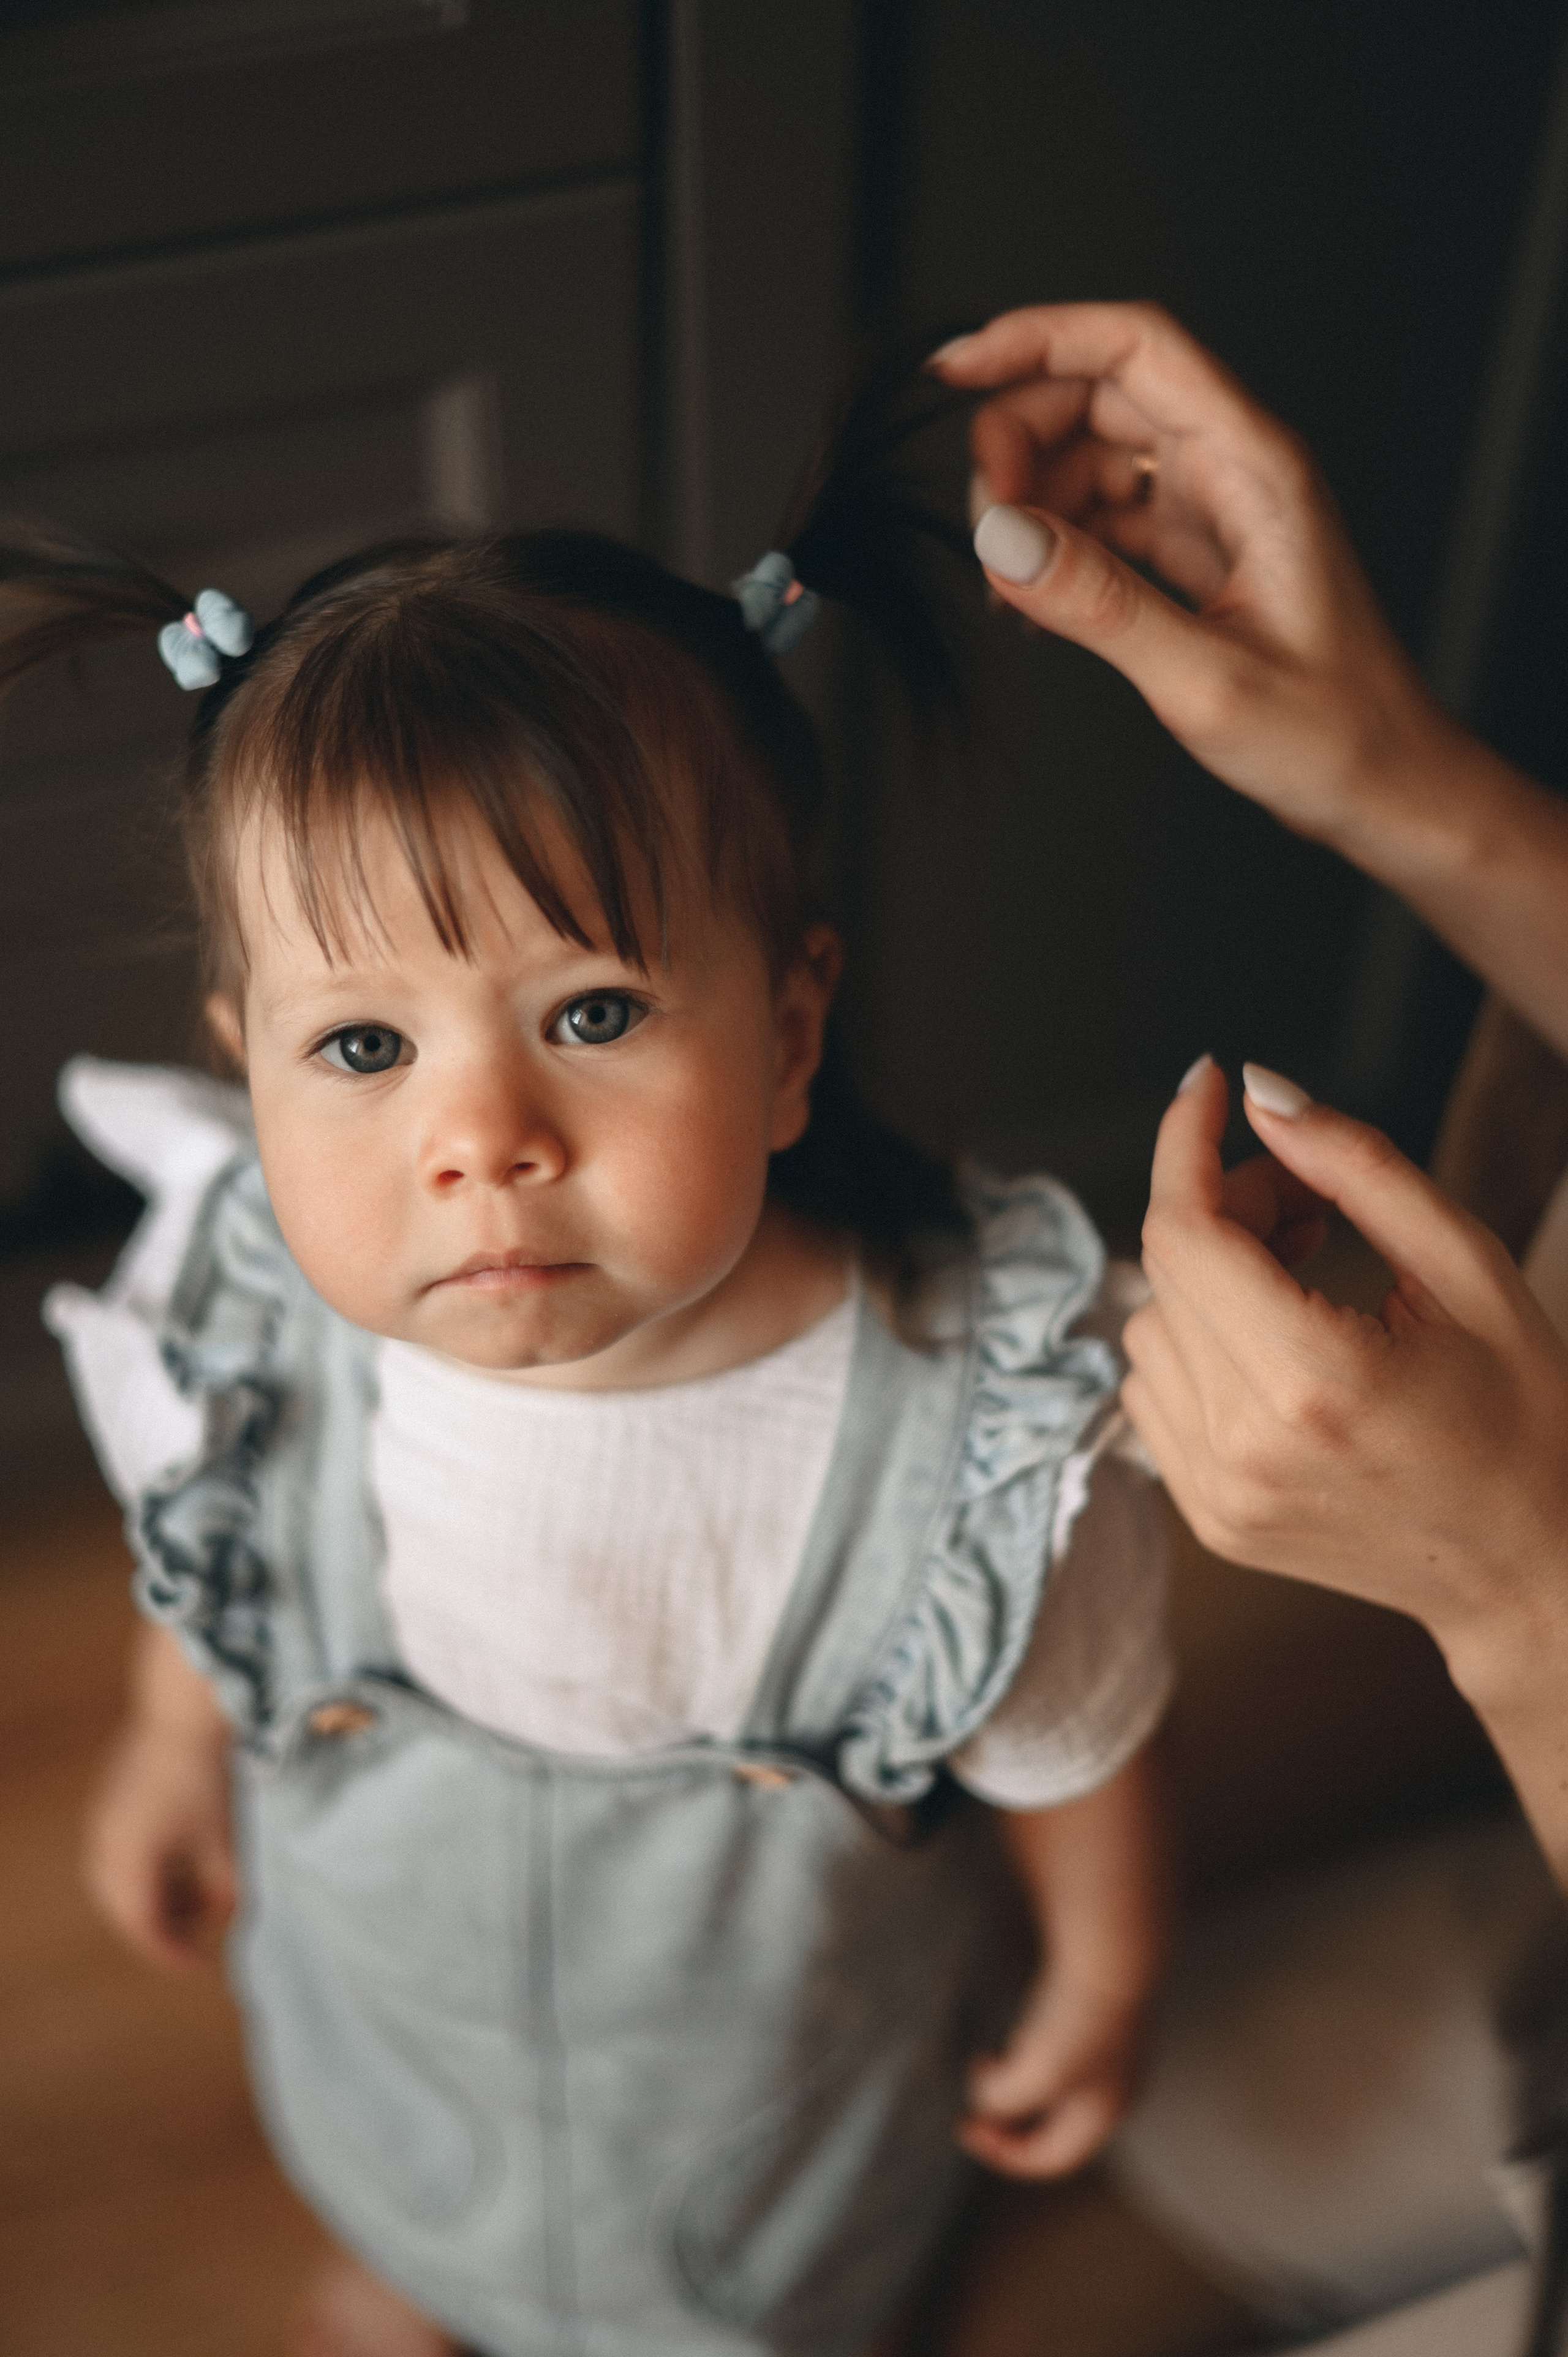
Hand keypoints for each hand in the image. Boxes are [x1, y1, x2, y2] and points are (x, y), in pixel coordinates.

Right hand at [83, 1629, 236, 1970]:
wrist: (184, 1710)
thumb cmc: (208, 1774)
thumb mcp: (223, 1840)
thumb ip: (224, 1889)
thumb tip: (227, 1920)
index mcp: (129, 1859)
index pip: (143, 1926)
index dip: (173, 1953)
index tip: (204, 1967)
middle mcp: (104, 1845)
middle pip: (126, 1910)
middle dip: (163, 1928)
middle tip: (200, 1938)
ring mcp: (102, 1823)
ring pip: (120, 1885)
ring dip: (155, 1899)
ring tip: (198, 1901)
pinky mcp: (110, 1804)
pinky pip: (120, 1856)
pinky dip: (148, 1872)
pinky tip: (183, 1867)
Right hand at [931, 303, 1452, 864]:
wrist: (1384, 786)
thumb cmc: (1331, 735)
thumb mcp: (1207, 680)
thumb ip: (1101, 606)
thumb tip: (1003, 541)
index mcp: (1255, 467)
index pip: (1135, 347)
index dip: (1039, 338)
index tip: (956, 373)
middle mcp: (1234, 470)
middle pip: (1100, 394)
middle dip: (1019, 439)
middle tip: (985, 530)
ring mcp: (1215, 510)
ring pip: (1094, 455)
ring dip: (1031, 501)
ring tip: (1009, 587)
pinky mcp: (1199, 555)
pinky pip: (1107, 517)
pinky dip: (1058, 546)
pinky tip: (1035, 605)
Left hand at [957, 1961, 1150, 2178]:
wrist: (1111, 1956)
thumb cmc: (1080, 2021)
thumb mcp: (1035, 2073)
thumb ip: (1002, 2098)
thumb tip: (983, 2098)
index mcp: (1100, 2117)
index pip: (1049, 2159)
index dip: (1002, 2153)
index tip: (964, 2127)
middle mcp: (1107, 2092)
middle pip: (1049, 2125)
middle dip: (1007, 2119)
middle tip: (973, 2101)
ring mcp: (1103, 2055)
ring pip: (1050, 2088)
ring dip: (1015, 2085)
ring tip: (988, 2063)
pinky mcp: (1093, 2023)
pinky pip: (1055, 2053)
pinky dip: (1027, 2055)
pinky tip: (1015, 2033)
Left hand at [1122, 1055, 1567, 1875]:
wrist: (1534, 1566)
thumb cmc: (1523, 1413)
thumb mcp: (1466, 1266)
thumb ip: (1358, 1167)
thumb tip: (1262, 1094)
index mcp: (1313, 1381)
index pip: (1185, 1232)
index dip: (1183, 1143)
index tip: (1206, 1087)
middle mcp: (1244, 1446)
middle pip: (1168, 1269)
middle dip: (1226, 1207)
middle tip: (1310, 1207)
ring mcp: (1217, 1493)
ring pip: (1149, 1326)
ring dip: (1209, 1278)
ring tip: (1305, 1274)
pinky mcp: (1208, 1518)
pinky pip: (1154, 1390)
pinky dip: (1197, 1344)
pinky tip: (1277, 1343)